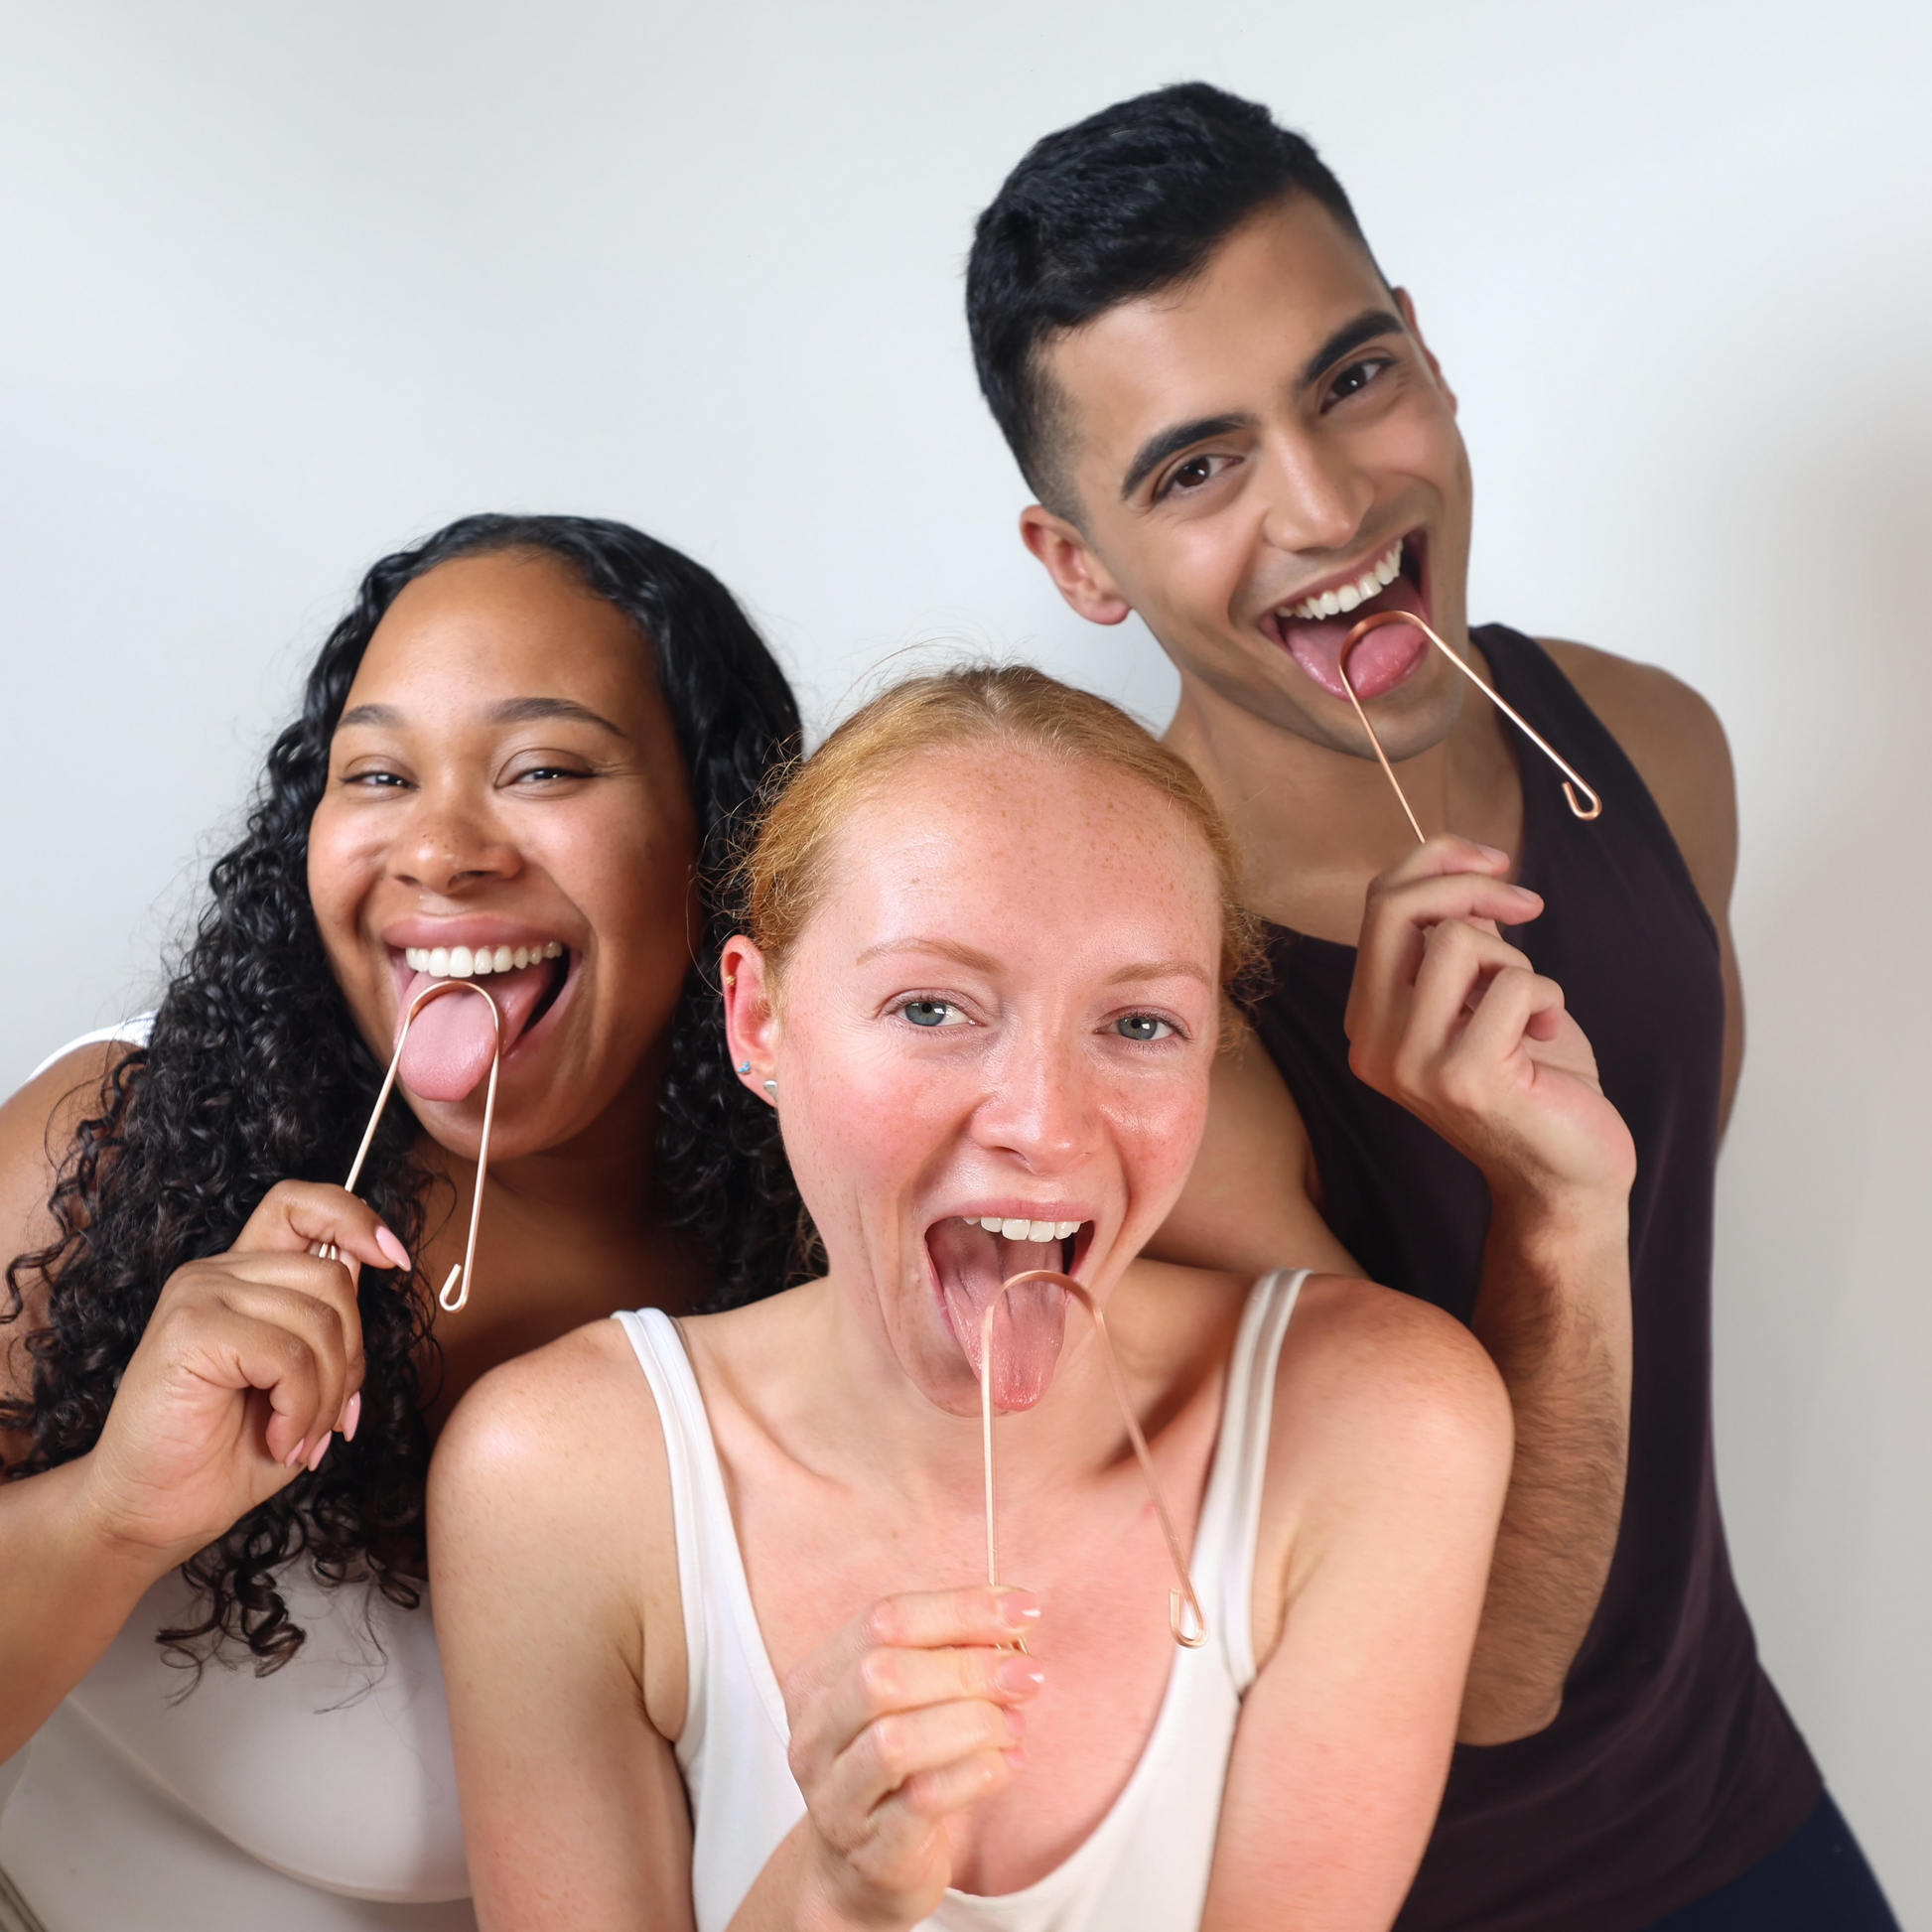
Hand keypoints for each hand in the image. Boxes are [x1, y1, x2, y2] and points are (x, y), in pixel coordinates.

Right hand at [74, 1182, 405, 1572]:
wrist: (152, 1513)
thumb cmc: (229, 1451)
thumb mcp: (301, 1379)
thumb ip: (327, 1321)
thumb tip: (373, 1266)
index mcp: (243, 1277)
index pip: (300, 1204)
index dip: (356, 1218)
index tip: (395, 1260)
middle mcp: (217, 1274)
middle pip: (333, 1278)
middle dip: (351, 1358)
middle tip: (333, 1419)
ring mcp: (199, 1295)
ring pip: (320, 1320)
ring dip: (328, 1395)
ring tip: (302, 1438)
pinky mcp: (190, 1331)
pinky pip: (290, 1356)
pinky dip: (302, 1408)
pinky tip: (281, 1441)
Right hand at [779, 1586, 1042, 1929]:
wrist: (867, 1872)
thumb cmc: (900, 1770)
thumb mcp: (912, 1701)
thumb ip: (947, 1653)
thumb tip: (1016, 1612)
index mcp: (818, 1681)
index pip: (882, 1619)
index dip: (958, 1608)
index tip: (1023, 1609)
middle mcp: (813, 1737)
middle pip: (881, 1675)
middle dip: (967, 1666)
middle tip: (1026, 1673)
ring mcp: (836, 1798)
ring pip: (895, 1741)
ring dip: (973, 1722)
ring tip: (1015, 1723)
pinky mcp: (873, 1851)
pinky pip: (924, 1801)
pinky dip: (977, 1773)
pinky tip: (1008, 1762)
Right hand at [1344, 838, 1636, 1213]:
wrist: (1565, 1176)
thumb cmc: (1535, 1082)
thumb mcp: (1485, 996)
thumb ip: (1462, 942)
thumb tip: (1461, 875)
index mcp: (1370, 1019)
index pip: (1378, 906)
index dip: (1437, 861)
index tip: (1496, 862)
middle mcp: (1373, 1042)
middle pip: (1396, 908)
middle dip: (1471, 884)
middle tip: (1527, 903)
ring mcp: (1412, 1064)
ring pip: (1456, 940)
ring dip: (1514, 960)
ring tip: (1530, 1006)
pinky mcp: (1463, 1078)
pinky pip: (1512, 984)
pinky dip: (1547, 996)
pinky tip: (1545, 1037)